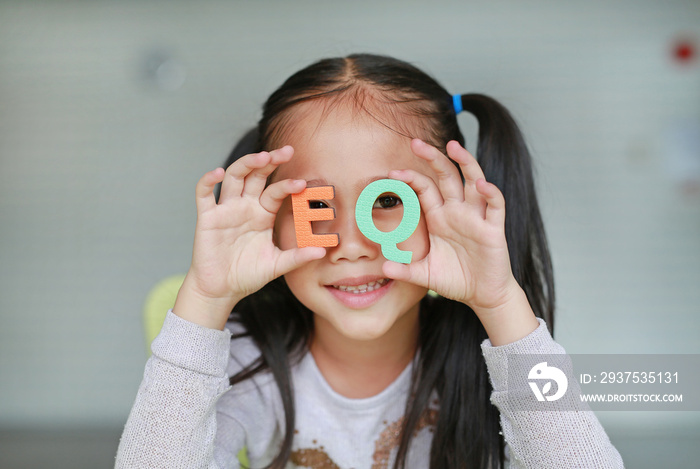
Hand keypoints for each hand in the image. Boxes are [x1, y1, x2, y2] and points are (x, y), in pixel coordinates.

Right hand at [174, 146, 325, 329]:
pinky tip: (218, 172)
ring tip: (261, 157)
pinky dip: (208, 180)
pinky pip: (204, 194)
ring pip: (234, 177)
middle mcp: (245, 206)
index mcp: (262, 214)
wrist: (221, 290)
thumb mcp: (277, 265)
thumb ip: (298, 257)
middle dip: (269, 161)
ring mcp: (225, 209)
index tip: (302, 183)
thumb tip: (323, 251)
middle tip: (285, 152)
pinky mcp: (206, 217)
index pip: (275, 191)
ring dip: (246, 164)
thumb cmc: (247, 275)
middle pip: (256, 175)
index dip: (287, 185)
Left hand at [384, 140, 537, 343]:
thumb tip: (383, 268)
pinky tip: (483, 185)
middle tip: (416, 142)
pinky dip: (491, 194)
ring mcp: (476, 217)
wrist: (482, 294)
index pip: (424, 189)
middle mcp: (458, 212)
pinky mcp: (493, 229)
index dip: (410, 178)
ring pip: (473, 181)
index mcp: (440, 217)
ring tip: (453, 146)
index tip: (392, 173)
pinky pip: (495, 206)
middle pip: (446, 176)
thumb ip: (405, 269)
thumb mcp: (425, 274)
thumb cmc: (455, 279)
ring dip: (465, 162)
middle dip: (433, 158)